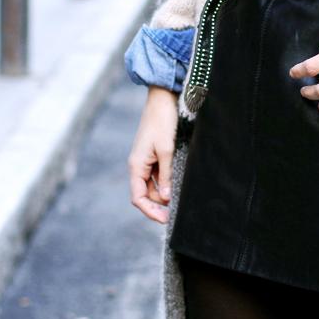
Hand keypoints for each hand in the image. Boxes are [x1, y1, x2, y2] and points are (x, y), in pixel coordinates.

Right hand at [128, 85, 178, 223]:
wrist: (163, 99)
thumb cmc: (163, 122)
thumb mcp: (166, 150)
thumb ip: (165, 175)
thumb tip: (165, 198)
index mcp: (136, 166)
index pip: (138, 198)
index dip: (150, 211)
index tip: (166, 219)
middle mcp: (139, 166)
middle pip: (147, 194)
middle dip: (160, 205)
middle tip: (178, 213)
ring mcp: (147, 161)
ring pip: (154, 186)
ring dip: (165, 194)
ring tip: (181, 200)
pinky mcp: (155, 155)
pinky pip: (159, 175)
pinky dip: (168, 182)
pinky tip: (179, 186)